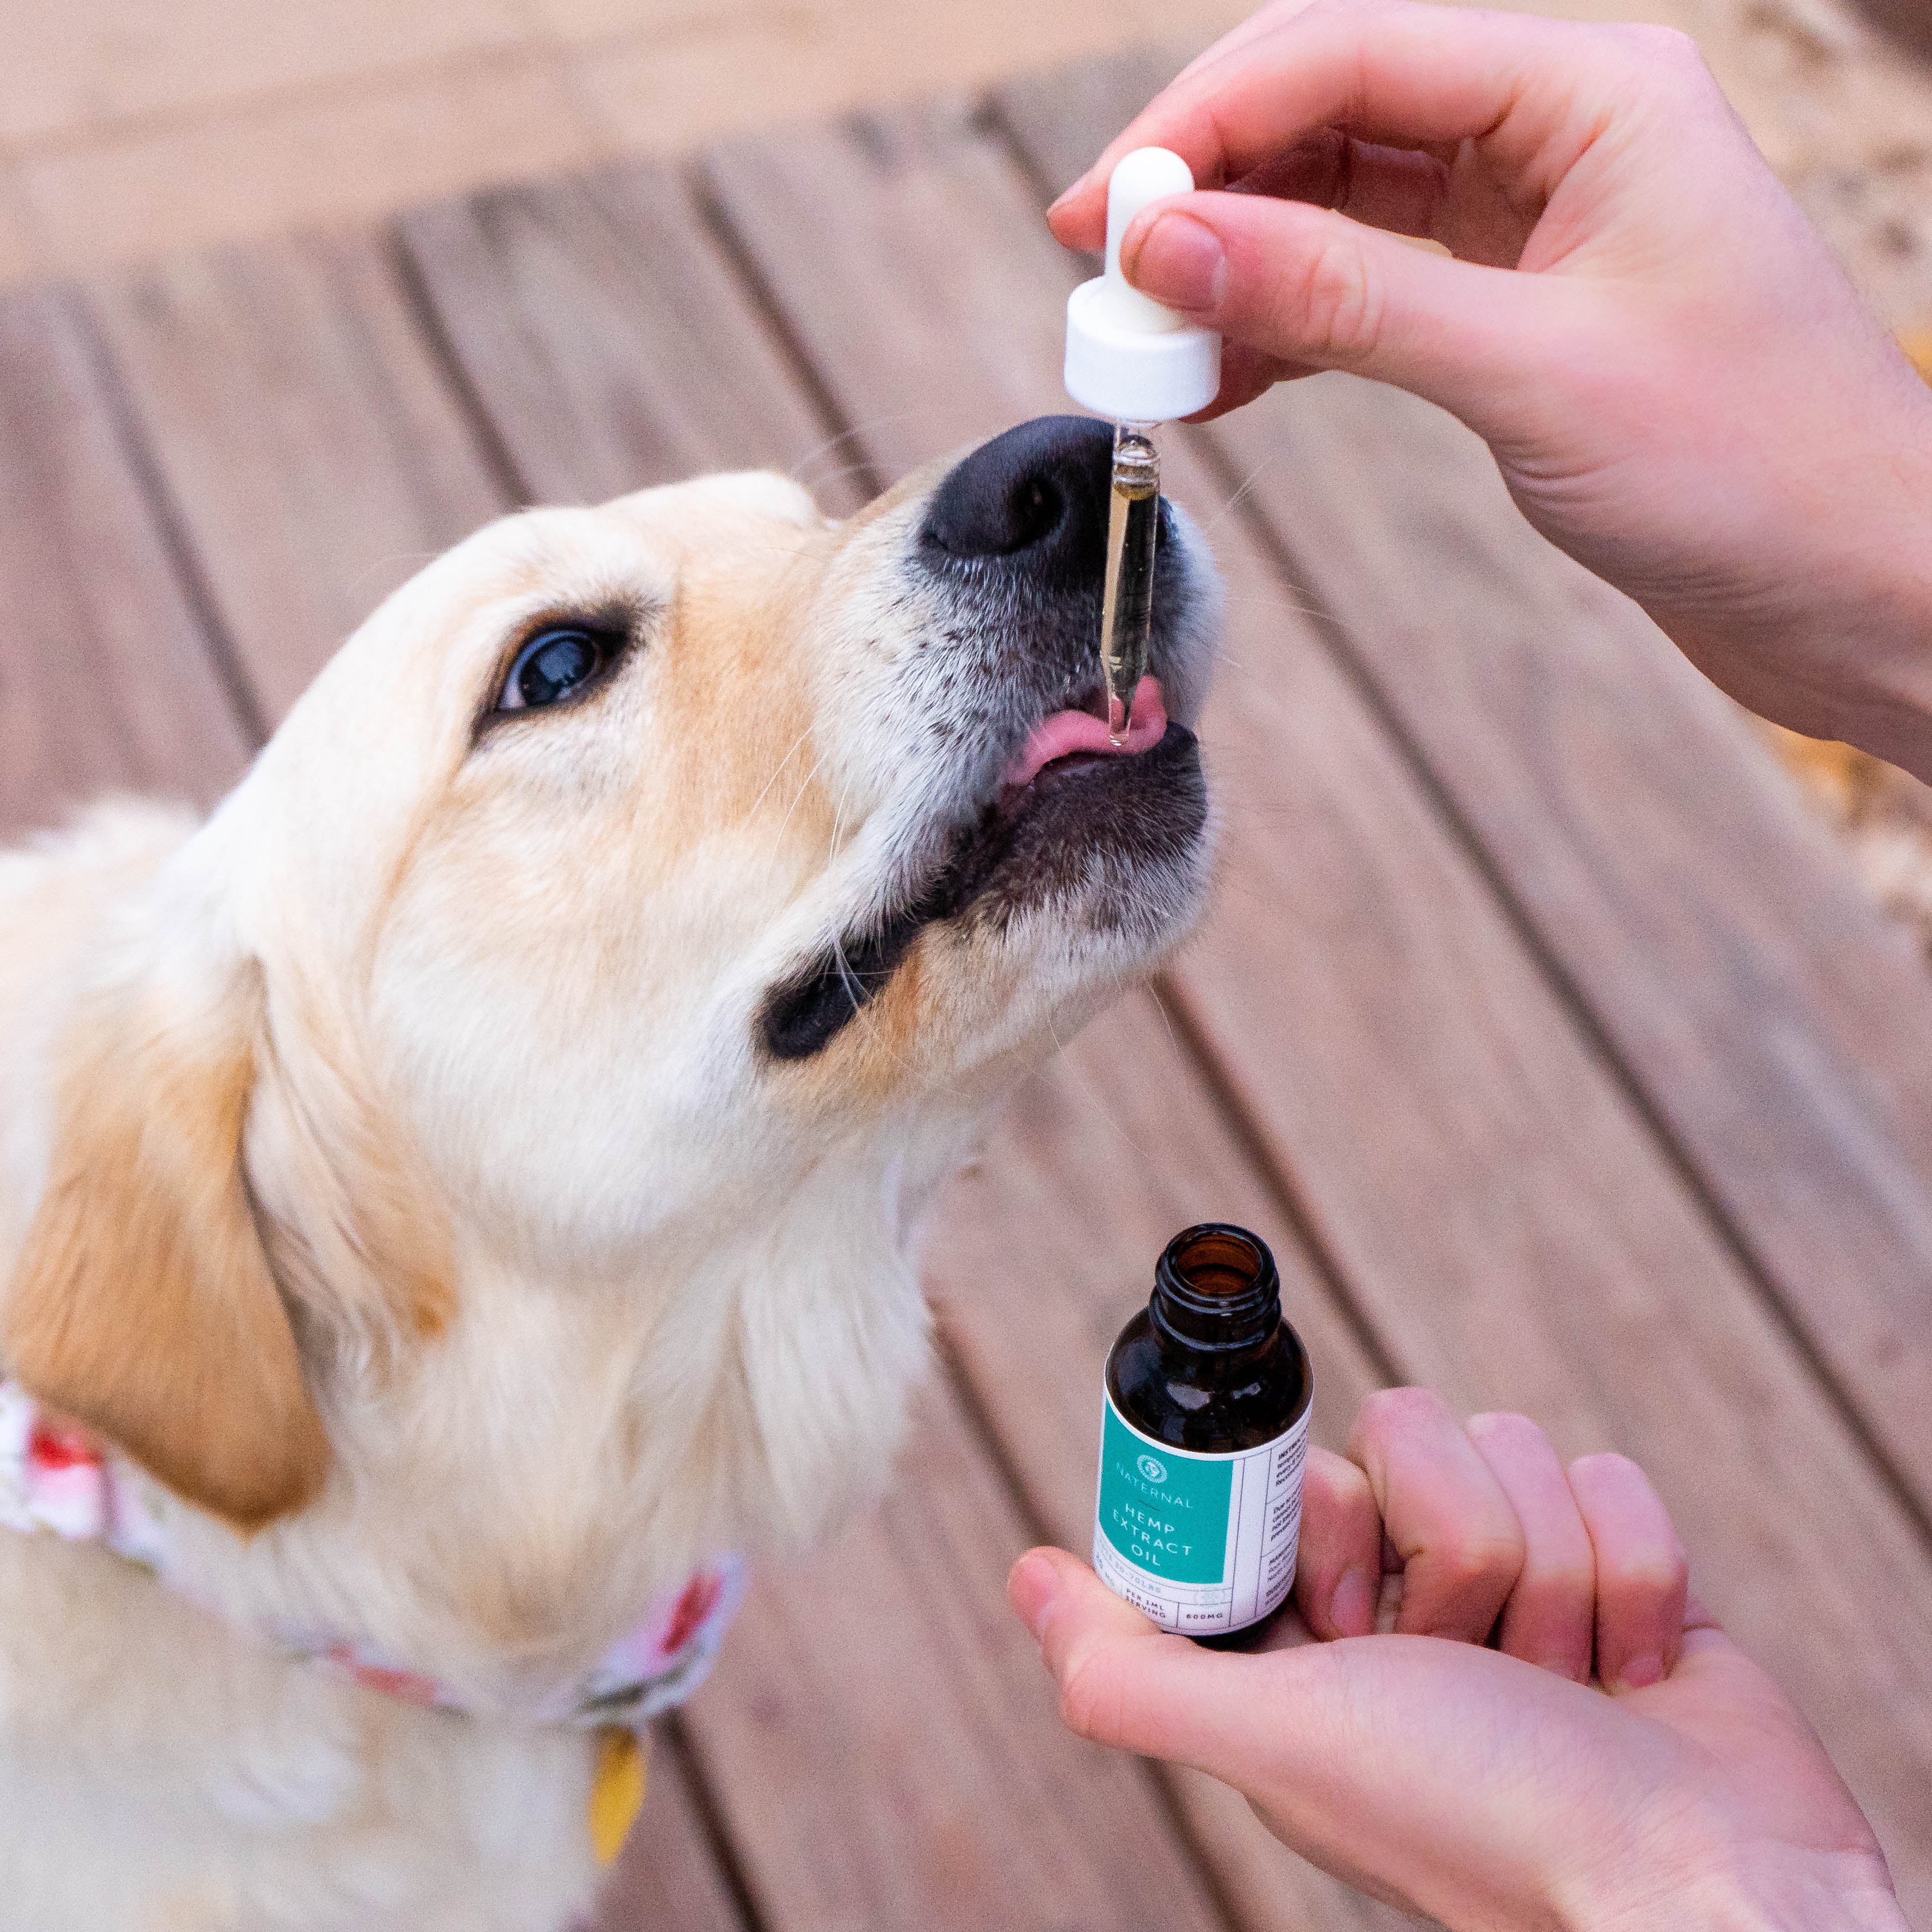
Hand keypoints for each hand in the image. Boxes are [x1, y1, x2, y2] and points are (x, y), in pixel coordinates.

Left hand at [1009, 1389, 1904, 1931]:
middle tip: (1469, 1666)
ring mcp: (1517, 1577)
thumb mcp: (1281, 1741)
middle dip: (1453, 1553)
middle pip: (1405, 1435)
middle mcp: (1404, 1592)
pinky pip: (1604, 1473)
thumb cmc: (1480, 1816)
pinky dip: (1635, 1576)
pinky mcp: (1615, 1564)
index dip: (1328, 1526)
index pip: (1292, 1470)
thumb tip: (1026, 1573)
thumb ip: (1134, 1670)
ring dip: (1551, 1573)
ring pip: (1507, 1445)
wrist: (1691, 1873)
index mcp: (1310, 1629)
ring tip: (1562, 1685)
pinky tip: (1632, 1672)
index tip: (1356, 1623)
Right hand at [1048, 1, 1931, 781]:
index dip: (1202, 125)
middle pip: (1329, 108)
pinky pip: (1366, 289)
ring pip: (1337, 202)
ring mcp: (1534, 222)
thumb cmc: (1755, 470)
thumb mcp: (1532, 377)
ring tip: (1146, 345)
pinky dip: (1286, 329)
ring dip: (1235, 266)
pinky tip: (1220, 383)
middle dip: (1204, 187)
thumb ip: (1344, 300)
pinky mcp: (1517, 313)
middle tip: (1097, 274)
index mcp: (1590, 90)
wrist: (1860, 587)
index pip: (1348, 51)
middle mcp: (1558, 133)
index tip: (1098, 215)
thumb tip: (1172, 245)